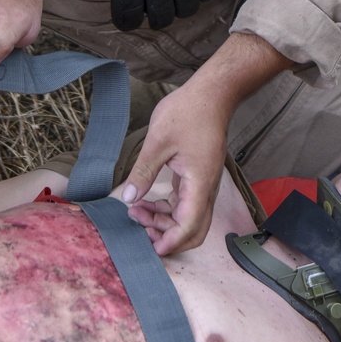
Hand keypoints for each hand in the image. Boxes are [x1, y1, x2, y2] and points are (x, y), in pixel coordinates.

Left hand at [119, 83, 229, 255]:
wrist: (212, 94)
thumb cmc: (188, 112)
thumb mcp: (158, 141)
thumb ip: (143, 172)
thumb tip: (128, 199)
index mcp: (199, 183)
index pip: (190, 226)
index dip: (171, 242)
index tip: (151, 247)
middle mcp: (206, 188)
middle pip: (194, 230)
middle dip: (167, 236)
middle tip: (140, 229)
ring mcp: (204, 183)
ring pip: (189, 218)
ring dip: (165, 222)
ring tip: (137, 212)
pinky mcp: (199, 176)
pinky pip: (186, 203)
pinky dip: (168, 209)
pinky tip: (148, 201)